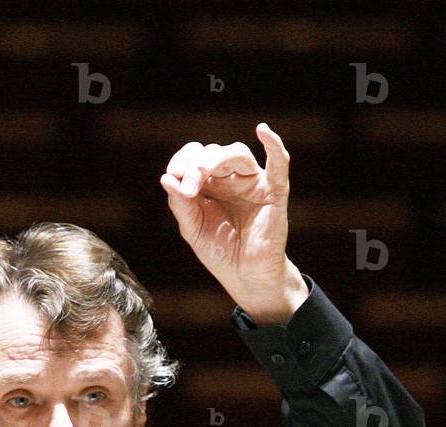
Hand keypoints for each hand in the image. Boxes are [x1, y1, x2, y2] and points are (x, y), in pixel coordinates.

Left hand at [160, 122, 307, 325]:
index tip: (172, 174)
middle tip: (187, 189)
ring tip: (197, 176)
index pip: (196, 156)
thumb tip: (166, 178)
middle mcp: (231, 178)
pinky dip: (274, 145)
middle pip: (213, 154)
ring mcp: (253, 183)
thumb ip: (180, 205)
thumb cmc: (220, 252)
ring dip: (215, 160)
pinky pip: (279, 164)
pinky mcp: (274, 192)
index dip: (183, 159)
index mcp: (210, 184)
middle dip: (196, 166)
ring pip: (237, 154)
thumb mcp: (193, 230)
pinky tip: (263, 131)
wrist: (244, 276)